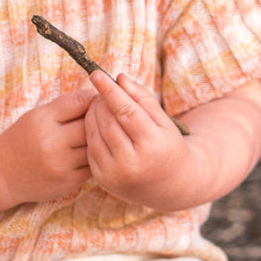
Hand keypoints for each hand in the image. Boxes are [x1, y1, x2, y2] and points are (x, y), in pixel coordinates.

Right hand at [0, 89, 96, 205]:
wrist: (3, 173)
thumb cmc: (25, 137)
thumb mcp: (38, 115)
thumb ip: (66, 106)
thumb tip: (98, 97)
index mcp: (43, 119)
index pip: (78, 102)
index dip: (92, 98)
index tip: (98, 97)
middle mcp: (51, 142)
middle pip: (89, 124)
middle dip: (99, 118)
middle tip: (104, 115)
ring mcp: (60, 165)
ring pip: (94, 146)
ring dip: (99, 139)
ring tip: (100, 133)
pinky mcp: (68, 182)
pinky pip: (92, 166)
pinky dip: (94, 158)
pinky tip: (92, 152)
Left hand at [85, 71, 193, 209]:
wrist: (170, 186)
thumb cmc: (168, 146)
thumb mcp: (163, 121)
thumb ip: (142, 97)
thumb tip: (119, 78)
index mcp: (151, 145)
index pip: (126, 111)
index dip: (110, 91)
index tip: (96, 74)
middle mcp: (131, 163)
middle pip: (107, 121)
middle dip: (101, 101)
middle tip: (104, 91)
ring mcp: (114, 174)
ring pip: (94, 132)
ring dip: (93, 113)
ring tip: (101, 104)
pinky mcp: (102, 179)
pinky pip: (90, 146)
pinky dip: (91, 131)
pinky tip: (100, 123)